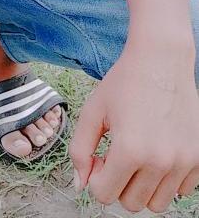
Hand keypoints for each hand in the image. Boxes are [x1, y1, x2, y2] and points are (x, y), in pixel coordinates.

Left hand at [69, 43, 198, 212]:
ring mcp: (183, 162)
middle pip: (131, 203)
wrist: (161, 60)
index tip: (100, 156)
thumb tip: (81, 185)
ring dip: (142, 185)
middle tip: (117, 154)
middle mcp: (160, 161)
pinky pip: (179, 190)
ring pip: (157, 203)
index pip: (104, 195)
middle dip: (118, 183)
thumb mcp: (93, 111)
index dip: (96, 177)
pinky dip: (166, 179)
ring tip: (137, 154)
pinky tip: (157, 150)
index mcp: (130, 150)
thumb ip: (79, 151)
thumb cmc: (125, 82)